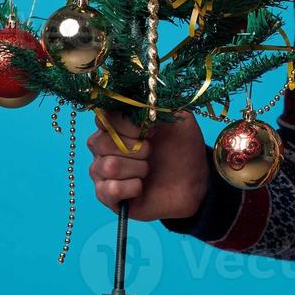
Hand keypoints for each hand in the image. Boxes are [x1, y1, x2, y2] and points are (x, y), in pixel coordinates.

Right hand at [87, 109, 207, 221]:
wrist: (194, 181)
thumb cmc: (182, 147)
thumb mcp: (178, 119)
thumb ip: (160, 104)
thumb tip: (142, 98)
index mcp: (117, 125)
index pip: (103, 117)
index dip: (125, 124)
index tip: (149, 131)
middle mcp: (104, 147)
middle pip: (101, 143)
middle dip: (135, 148)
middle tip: (151, 152)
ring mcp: (102, 171)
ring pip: (108, 166)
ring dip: (137, 168)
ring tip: (148, 169)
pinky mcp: (107, 195)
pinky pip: (109, 190)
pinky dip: (132, 187)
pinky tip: (141, 186)